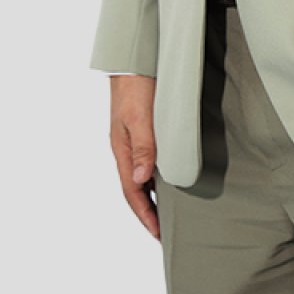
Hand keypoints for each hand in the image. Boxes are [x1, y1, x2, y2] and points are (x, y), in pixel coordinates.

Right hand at [109, 74, 160, 238]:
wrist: (134, 58)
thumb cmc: (136, 85)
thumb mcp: (140, 117)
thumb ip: (143, 147)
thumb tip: (141, 180)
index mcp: (122, 149)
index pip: (132, 191)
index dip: (145, 214)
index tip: (158, 234)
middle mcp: (127, 148)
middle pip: (136, 189)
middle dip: (148, 212)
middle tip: (164, 232)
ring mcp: (134, 140)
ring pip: (142, 176)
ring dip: (153, 196)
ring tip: (169, 213)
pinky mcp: (143, 130)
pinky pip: (148, 161)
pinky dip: (158, 176)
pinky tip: (170, 179)